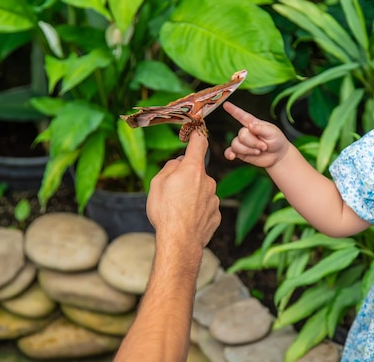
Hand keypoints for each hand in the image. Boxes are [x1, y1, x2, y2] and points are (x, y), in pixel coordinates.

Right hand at [146, 131, 220, 249]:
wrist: (179, 241)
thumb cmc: (165, 211)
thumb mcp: (157, 183)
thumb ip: (170, 167)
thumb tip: (179, 163)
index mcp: (192, 169)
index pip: (199, 144)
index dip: (197, 136)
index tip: (197, 132)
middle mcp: (207, 180)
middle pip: (197, 172)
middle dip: (187, 178)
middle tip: (172, 193)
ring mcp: (214, 198)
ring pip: (202, 190)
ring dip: (192, 196)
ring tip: (178, 211)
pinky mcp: (217, 214)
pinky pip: (206, 207)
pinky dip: (198, 211)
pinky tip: (188, 220)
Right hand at [223, 102, 290, 167]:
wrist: (278, 155)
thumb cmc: (276, 140)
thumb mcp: (272, 132)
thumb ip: (261, 128)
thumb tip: (249, 126)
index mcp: (253, 123)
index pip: (242, 116)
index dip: (234, 110)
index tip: (226, 104)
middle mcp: (246, 132)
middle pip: (242, 135)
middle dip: (254, 143)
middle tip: (264, 147)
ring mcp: (242, 142)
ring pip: (236, 144)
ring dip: (249, 150)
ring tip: (259, 152)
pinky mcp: (240, 152)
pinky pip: (230, 151)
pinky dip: (229, 154)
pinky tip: (232, 156)